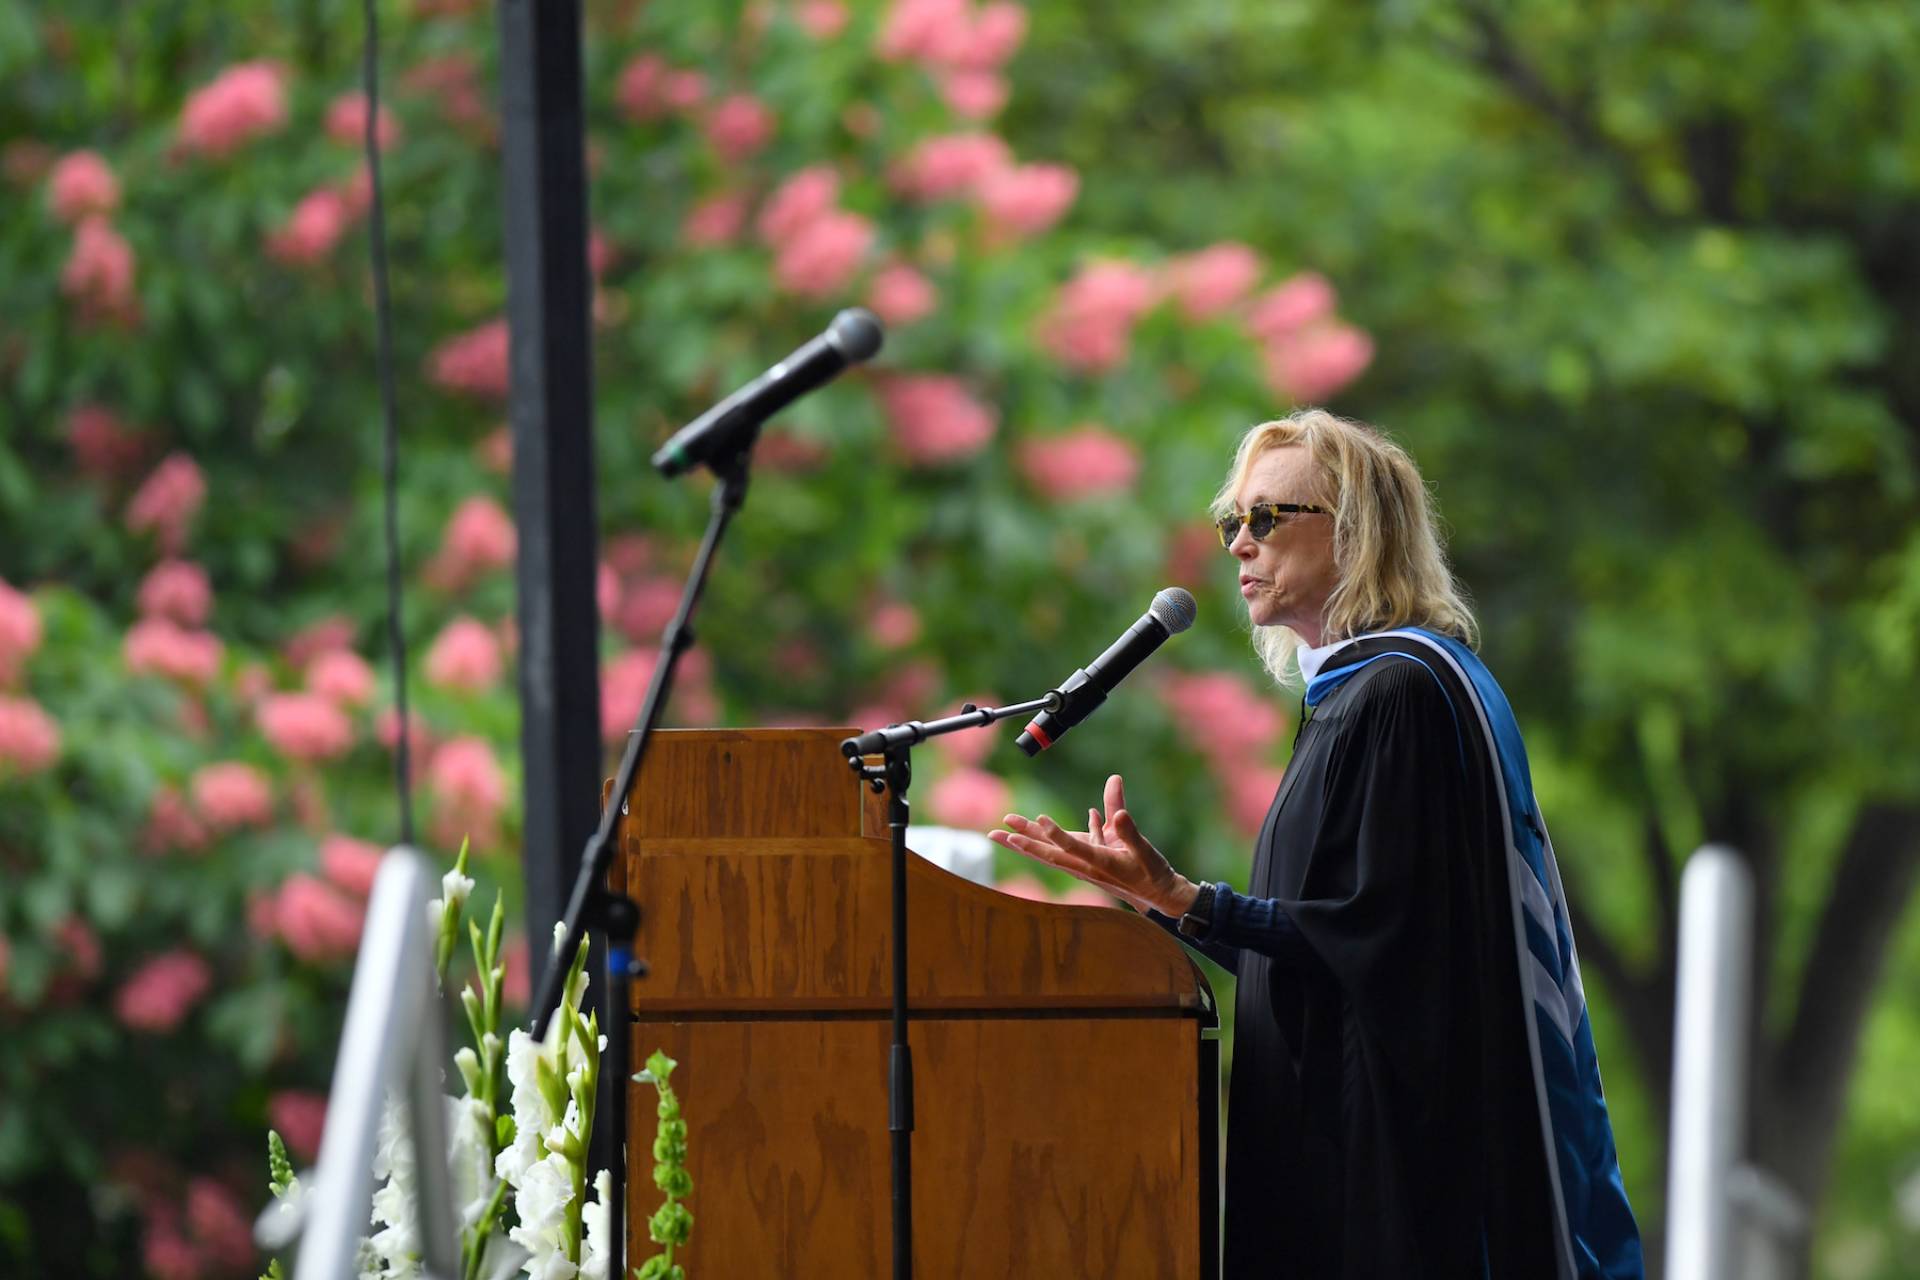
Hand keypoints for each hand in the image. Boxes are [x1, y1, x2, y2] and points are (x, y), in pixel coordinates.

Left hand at [988, 774, 1199, 916]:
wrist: (1159, 895)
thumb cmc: (1153, 873)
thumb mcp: (1145, 851)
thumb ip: (1129, 831)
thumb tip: (1117, 813)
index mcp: (1100, 863)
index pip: (1072, 847)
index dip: (1056, 834)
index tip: (1040, 818)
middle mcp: (1086, 867)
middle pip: (1048, 853)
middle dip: (1023, 842)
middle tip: (996, 832)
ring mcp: (1083, 867)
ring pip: (1049, 853)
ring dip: (1026, 842)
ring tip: (1002, 832)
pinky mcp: (1086, 864)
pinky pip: (1061, 851)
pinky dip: (1047, 839)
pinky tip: (1042, 823)